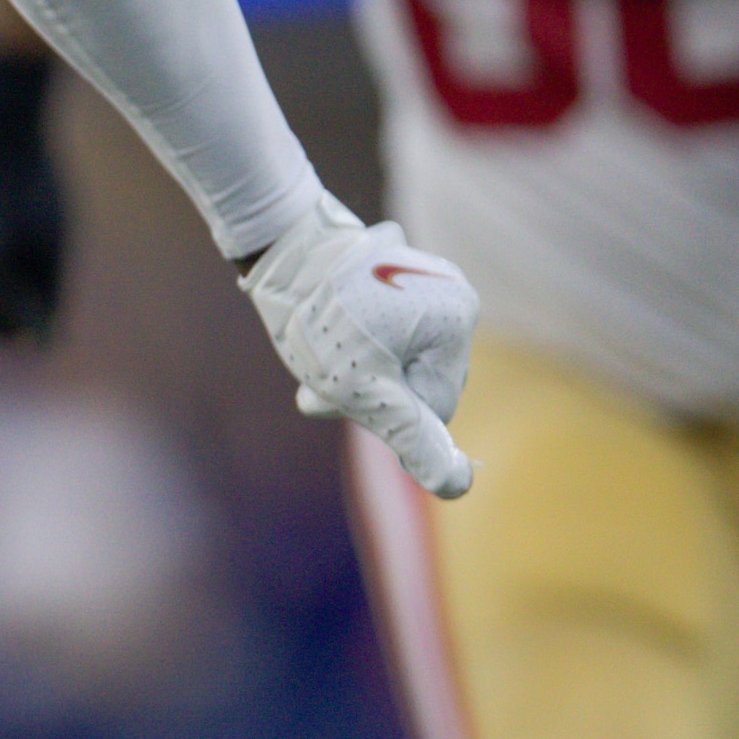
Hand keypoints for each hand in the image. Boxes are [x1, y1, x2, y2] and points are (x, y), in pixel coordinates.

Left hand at [242, 196, 477, 497]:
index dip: (385, 411)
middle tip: (324, 373)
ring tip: (323, 349)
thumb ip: (412, 438)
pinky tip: (329, 330)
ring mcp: (430, 280)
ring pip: (400, 358)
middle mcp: (455, 295)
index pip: (436, 406)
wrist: (279, 251)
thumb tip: (458, 487)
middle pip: (419, 379)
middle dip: (371, 389)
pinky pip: (390, 329)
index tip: (345, 389)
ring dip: (359, 370)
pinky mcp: (401, 273)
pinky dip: (358, 343)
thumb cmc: (320, 323)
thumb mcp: (364, 391)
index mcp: (459, 320)